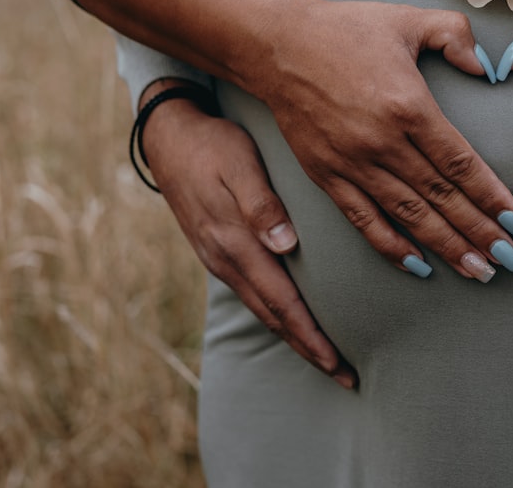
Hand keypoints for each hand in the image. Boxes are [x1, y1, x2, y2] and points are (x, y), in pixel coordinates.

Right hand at [140, 80, 357, 387]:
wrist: (168, 136)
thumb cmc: (214, 145)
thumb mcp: (240, 164)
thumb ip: (261, 205)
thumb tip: (285, 245)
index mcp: (236, 243)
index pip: (281, 301)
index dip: (310, 335)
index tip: (337, 362)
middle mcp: (226, 259)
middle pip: (274, 316)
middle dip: (309, 349)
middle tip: (344, 376)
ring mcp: (218, 258)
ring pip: (261, 309)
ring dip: (293, 337)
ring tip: (325, 358)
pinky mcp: (217, 251)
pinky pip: (251, 294)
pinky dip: (275, 315)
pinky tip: (290, 320)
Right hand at [246, 0, 512, 281]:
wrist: (277, 44)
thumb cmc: (346, 29)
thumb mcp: (409, 18)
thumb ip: (455, 36)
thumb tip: (487, 66)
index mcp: (408, 105)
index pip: (459, 162)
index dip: (490, 195)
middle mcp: (382, 142)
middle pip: (441, 197)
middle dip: (479, 231)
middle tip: (510, 258)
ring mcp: (352, 163)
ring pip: (408, 215)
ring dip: (446, 246)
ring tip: (478, 270)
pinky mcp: (326, 175)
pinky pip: (363, 219)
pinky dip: (391, 246)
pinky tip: (418, 265)